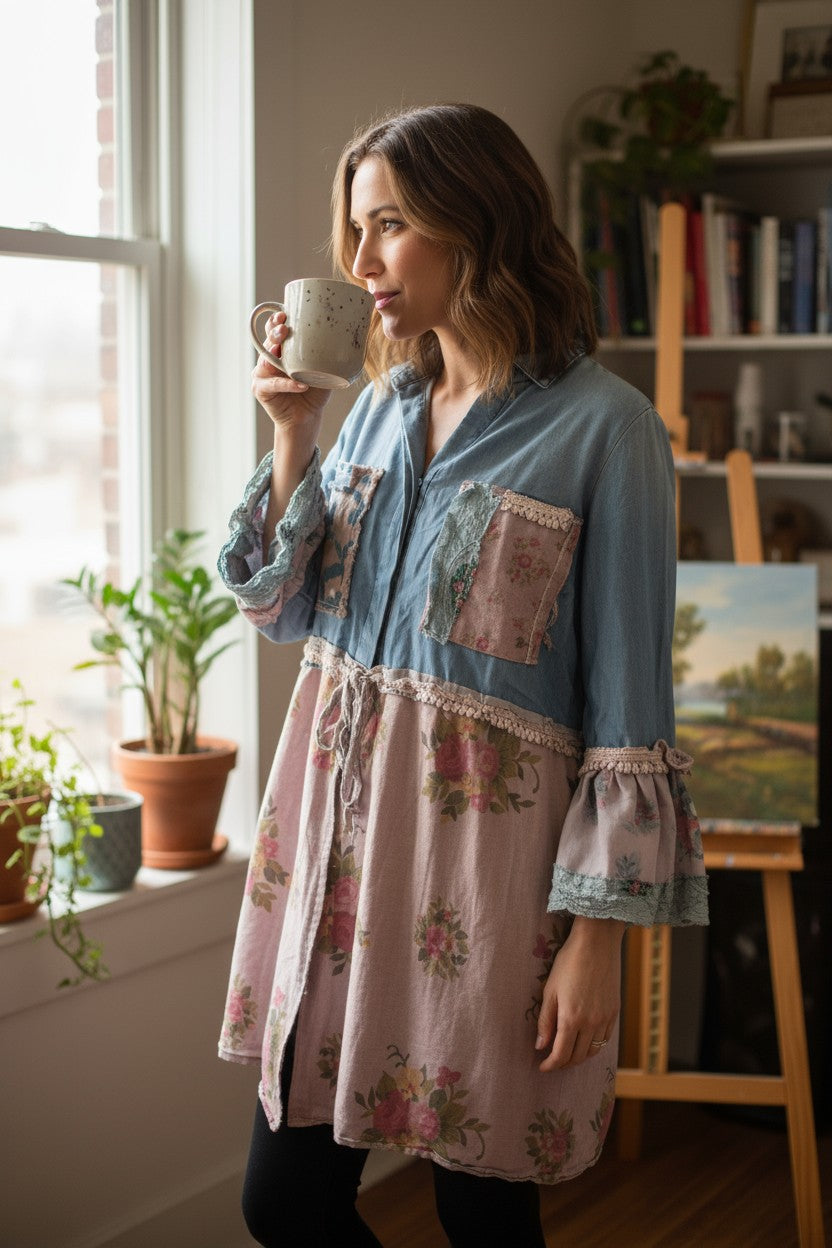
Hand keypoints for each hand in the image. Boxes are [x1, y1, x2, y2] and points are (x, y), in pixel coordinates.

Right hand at [252, 311, 329, 445]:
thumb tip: (353, 333)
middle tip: (284, 329)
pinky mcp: (261, 390)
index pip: (275, 329)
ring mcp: (262, 374)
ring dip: (273, 353)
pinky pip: (272, 384)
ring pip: (265, 360)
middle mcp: (269, 358)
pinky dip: (287, 384)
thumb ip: (329, 354)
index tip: (285, 312)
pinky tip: (301, 385)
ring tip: (282, 350)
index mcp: (282, 349)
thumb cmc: (315, 391)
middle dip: (274, 332)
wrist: (307, 417)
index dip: (277, 319)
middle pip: (268, 340)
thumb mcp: (324, 368)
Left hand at [535, 917, 623, 1071]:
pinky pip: (605, 1040)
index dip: (550, 1065)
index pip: (560, 1055)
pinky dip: (594, 1047)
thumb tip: (540, 1046)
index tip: (542, 1067)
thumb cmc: (568, 963)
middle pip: (577, 1057)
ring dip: (578, 1057)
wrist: (597, 944)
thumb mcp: (550, 990)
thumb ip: (545, 1021)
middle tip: (552, 1061)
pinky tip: (584, 1042)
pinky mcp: (615, 1012)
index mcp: (571, 1019)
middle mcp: (591, 1023)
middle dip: (563, 1063)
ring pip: (593, 1051)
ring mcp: (605, 1019)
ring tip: (567, 1054)